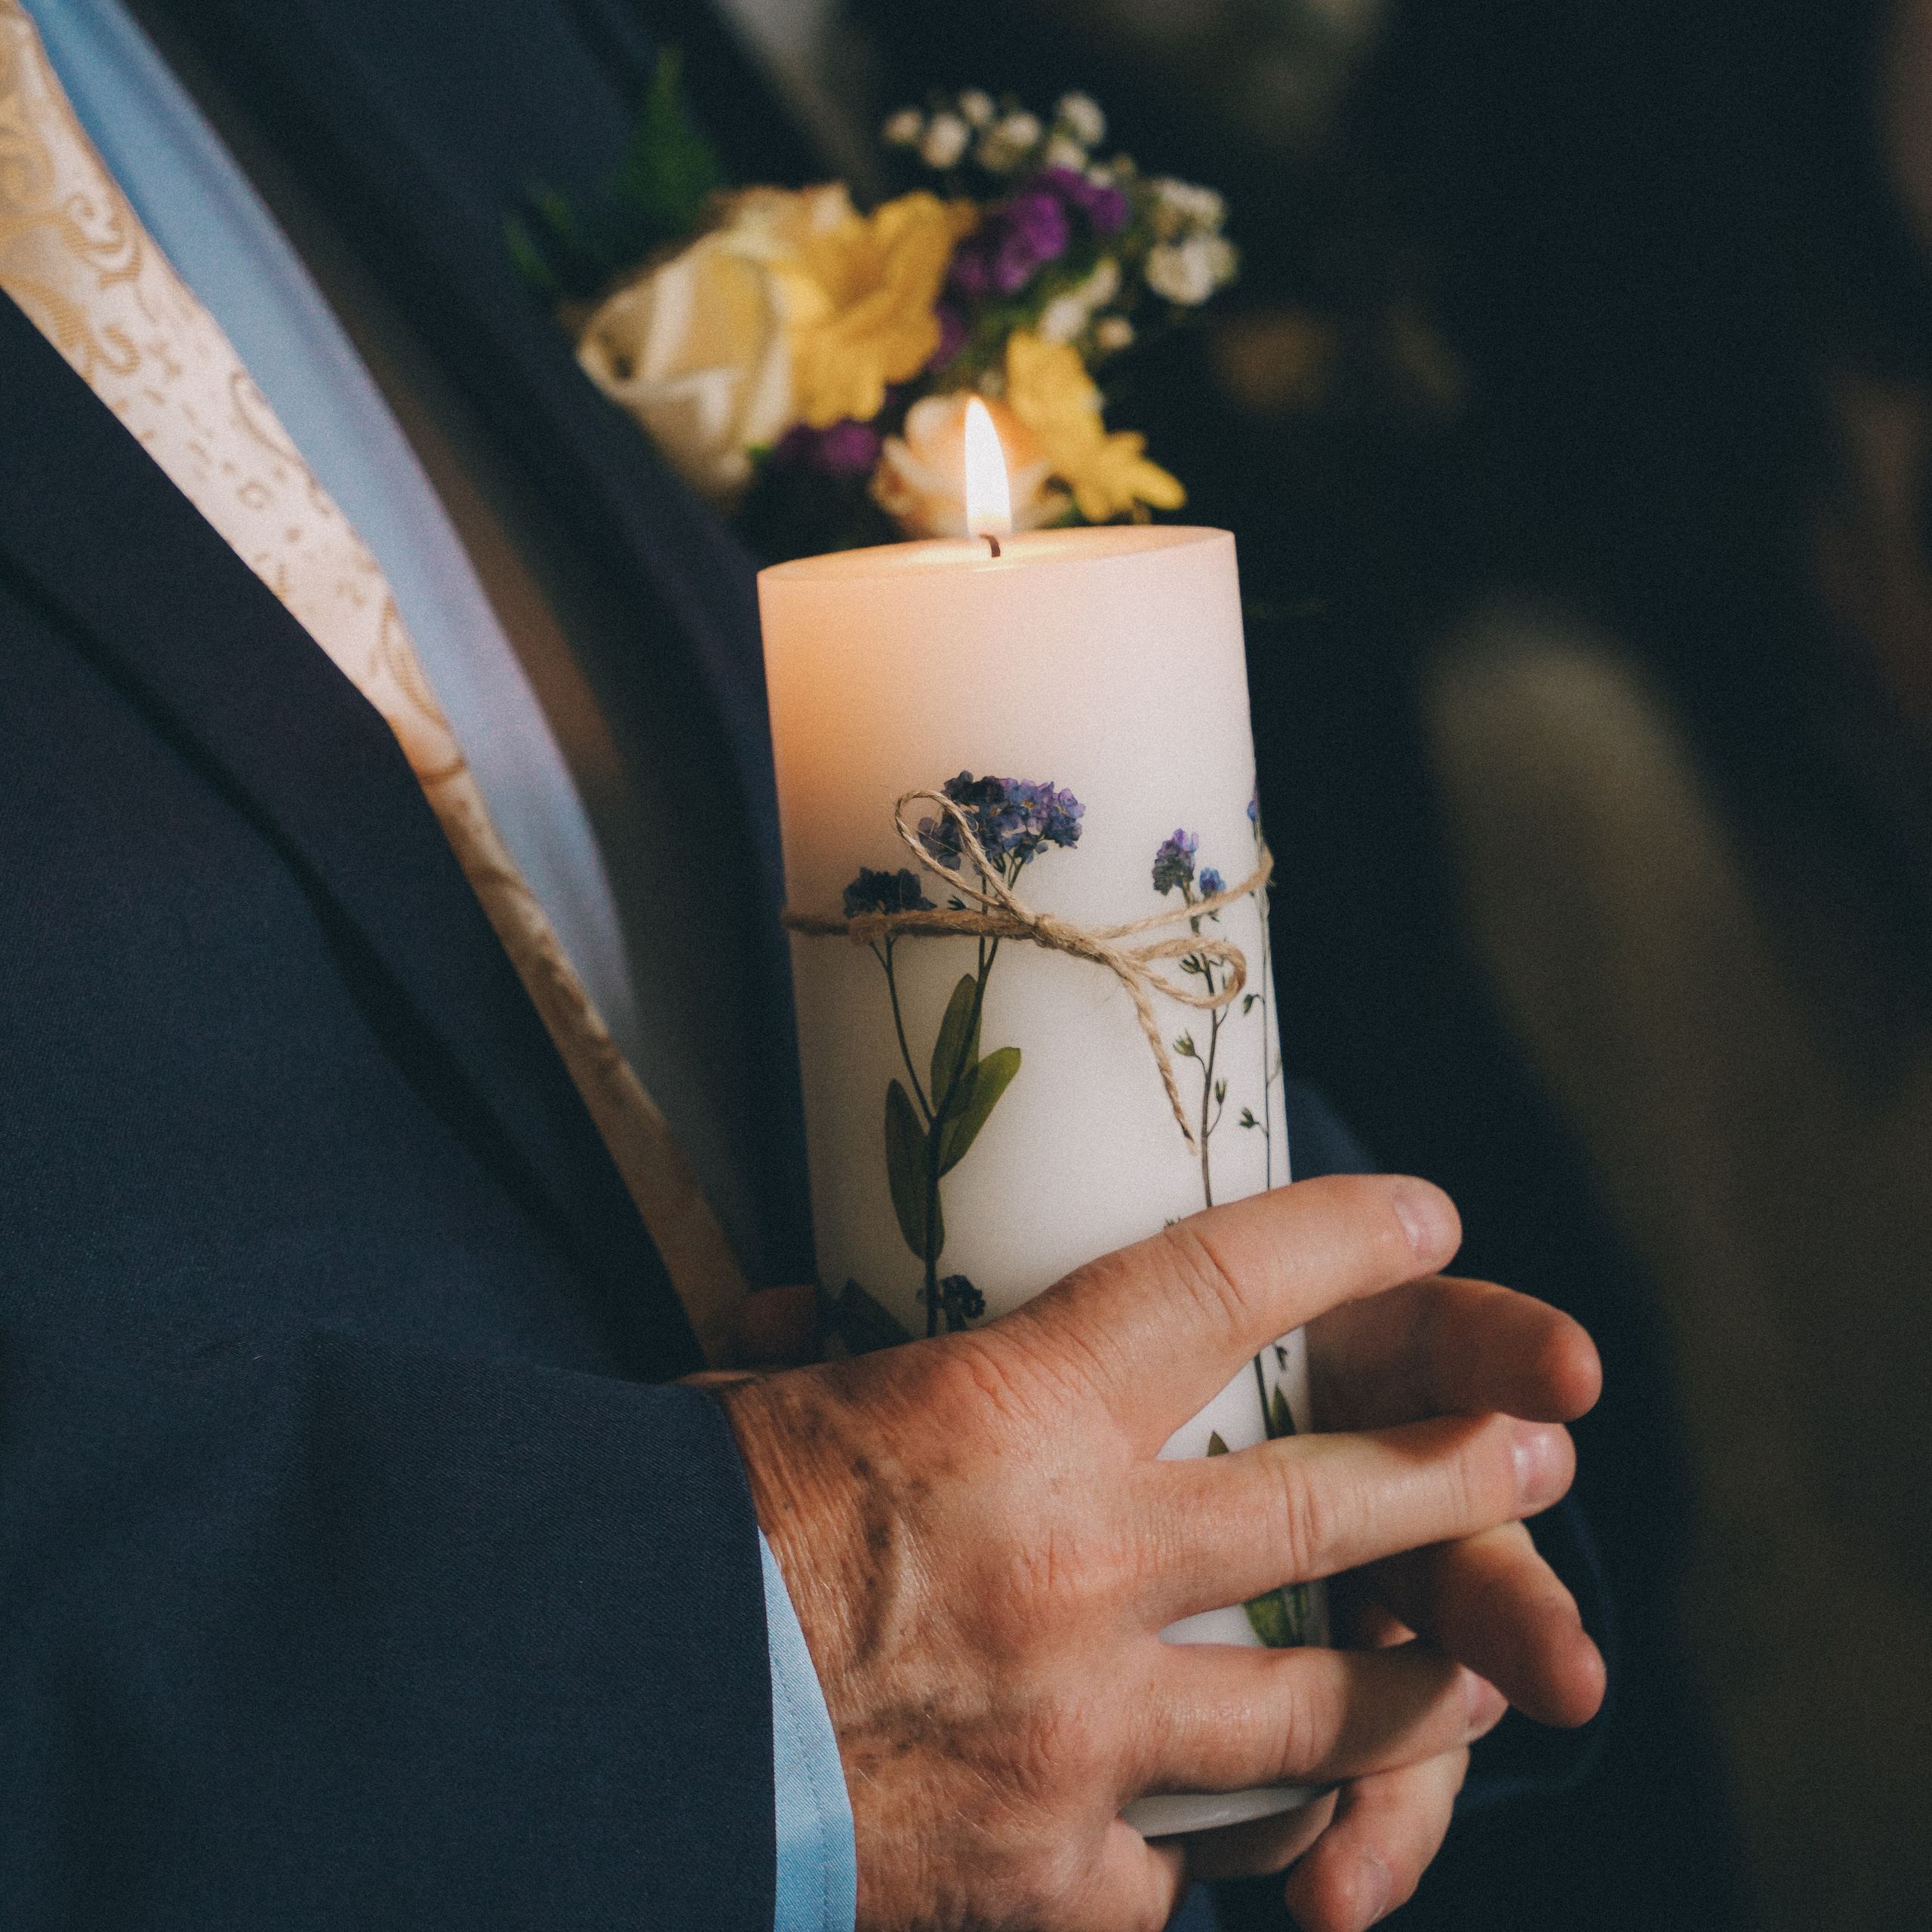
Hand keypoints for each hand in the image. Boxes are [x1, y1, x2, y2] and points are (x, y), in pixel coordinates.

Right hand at [707, 1175, 1595, 1931]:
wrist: (603, 1731)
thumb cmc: (674, 1535)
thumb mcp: (767, 1405)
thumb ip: (834, 1355)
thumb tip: (800, 1292)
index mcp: (1008, 1415)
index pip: (1220, 1286)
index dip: (1346, 1240)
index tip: (1429, 1217)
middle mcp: (1079, 1564)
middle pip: (1332, 1504)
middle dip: (1459, 1471)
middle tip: (1541, 1452)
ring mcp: (1084, 1736)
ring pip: (1318, 1719)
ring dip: (1413, 1693)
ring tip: (1474, 1679)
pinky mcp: (1054, 1880)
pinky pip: (1185, 1872)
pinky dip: (1211, 1851)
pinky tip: (1247, 1849)